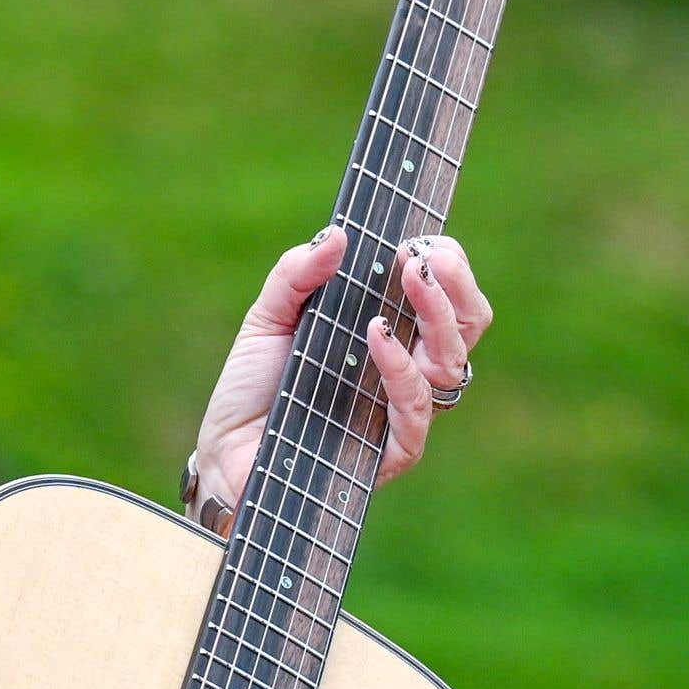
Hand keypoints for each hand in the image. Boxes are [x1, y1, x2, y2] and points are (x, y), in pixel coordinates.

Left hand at [189, 226, 491, 518]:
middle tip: (422, 258)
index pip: (448, 299)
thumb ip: (296, 275)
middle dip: (453, 286)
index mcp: (392, 335)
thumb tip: (336, 234)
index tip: (423, 241)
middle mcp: (407, 372)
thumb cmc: (254, 387)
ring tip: (407, 281)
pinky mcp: (388, 453)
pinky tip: (379, 337)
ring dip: (435, 317)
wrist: (223, 451)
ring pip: (451, 365)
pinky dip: (402, 371)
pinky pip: (414, 413)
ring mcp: (401, 413)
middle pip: (465, 327)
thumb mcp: (268, 320)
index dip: (449, 268)